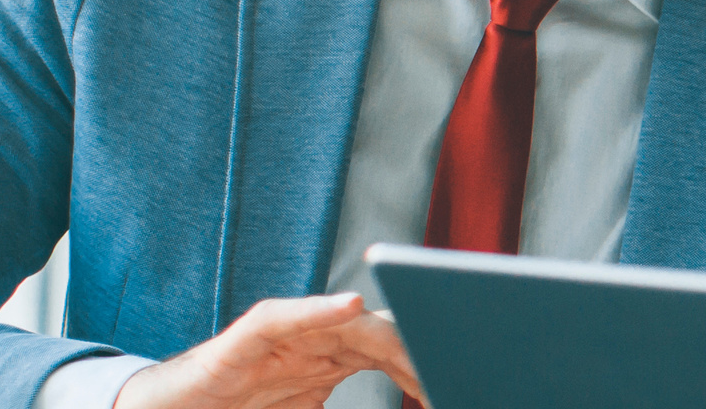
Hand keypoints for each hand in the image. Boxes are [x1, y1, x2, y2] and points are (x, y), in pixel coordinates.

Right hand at [116, 293, 422, 408]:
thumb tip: (412, 408)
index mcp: (335, 361)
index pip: (392, 356)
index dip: (423, 368)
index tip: (457, 384)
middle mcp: (315, 341)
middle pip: (377, 334)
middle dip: (415, 348)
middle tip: (450, 367)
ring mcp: (284, 335)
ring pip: (340, 321)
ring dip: (381, 330)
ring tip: (420, 340)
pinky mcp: (247, 337)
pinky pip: (284, 316)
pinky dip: (316, 309)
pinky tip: (350, 306)